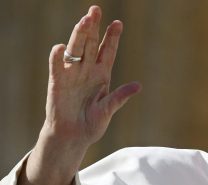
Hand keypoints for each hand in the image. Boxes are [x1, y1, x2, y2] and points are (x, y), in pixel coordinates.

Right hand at [12, 6, 139, 184]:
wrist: (72, 137)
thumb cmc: (92, 124)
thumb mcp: (109, 110)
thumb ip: (120, 97)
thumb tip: (138, 86)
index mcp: (102, 76)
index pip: (108, 52)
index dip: (112, 38)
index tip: (118, 23)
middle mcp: (87, 71)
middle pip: (91, 45)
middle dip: (94, 28)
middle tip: (96, 10)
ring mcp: (72, 75)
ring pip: (76, 50)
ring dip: (79, 35)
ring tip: (84, 20)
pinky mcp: (58, 82)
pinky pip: (57, 66)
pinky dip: (58, 57)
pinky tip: (62, 47)